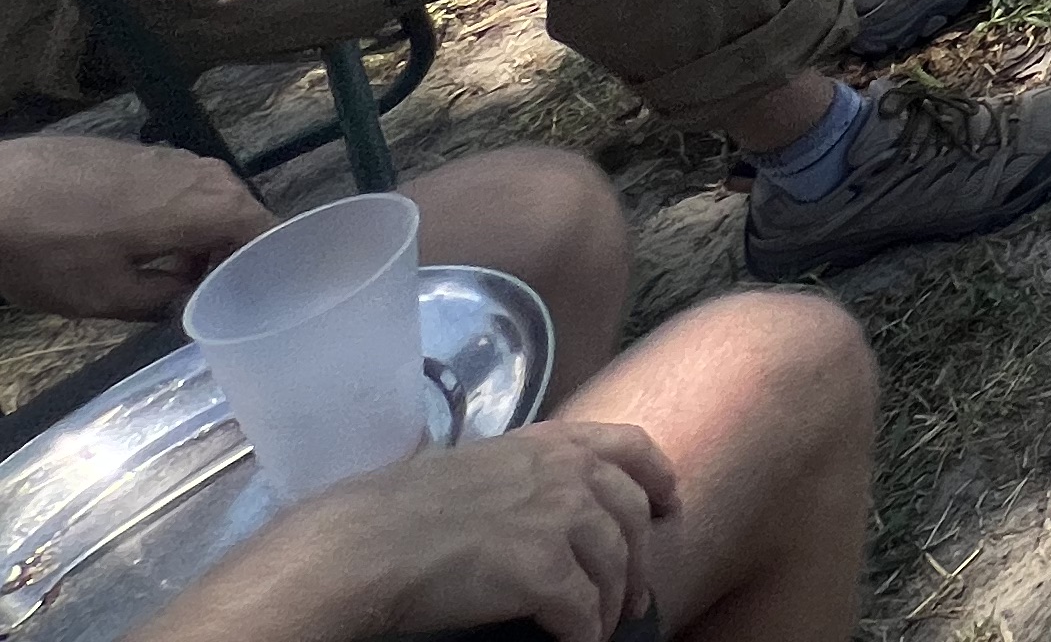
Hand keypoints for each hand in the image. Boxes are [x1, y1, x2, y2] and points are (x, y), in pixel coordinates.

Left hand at [0, 131, 268, 320]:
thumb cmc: (52, 248)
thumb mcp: (107, 296)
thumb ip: (164, 301)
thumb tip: (190, 299)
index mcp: (210, 206)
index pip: (268, 234)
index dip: (264, 269)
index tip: (249, 303)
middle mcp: (204, 172)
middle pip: (240, 216)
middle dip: (228, 257)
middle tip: (205, 297)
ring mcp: (171, 157)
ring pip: (208, 202)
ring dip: (198, 237)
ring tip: (168, 276)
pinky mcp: (140, 152)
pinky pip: (179, 189)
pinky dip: (173, 218)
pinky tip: (135, 243)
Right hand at [157, 418, 678, 641]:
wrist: (364, 546)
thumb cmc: (400, 509)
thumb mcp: (475, 465)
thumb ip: (520, 471)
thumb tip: (536, 490)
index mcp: (549, 443)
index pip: (631, 447)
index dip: (658, 476)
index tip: (669, 503)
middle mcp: (567, 475)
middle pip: (632, 518)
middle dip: (638, 561)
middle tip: (634, 596)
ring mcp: (561, 521)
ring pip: (615, 570)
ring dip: (611, 604)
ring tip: (601, 627)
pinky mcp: (546, 574)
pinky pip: (585, 613)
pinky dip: (586, 633)